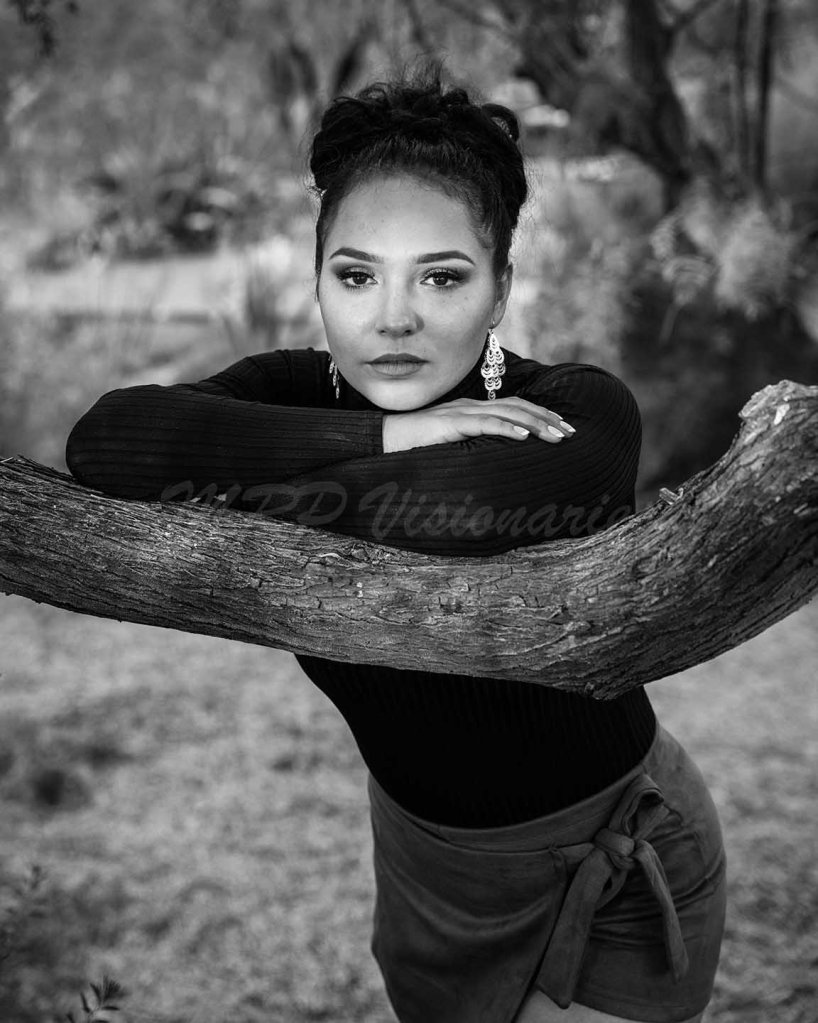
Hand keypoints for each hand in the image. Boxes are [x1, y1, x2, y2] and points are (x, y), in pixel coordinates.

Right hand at [382, 396, 575, 452]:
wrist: (380, 438)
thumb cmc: (410, 445)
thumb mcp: (448, 446)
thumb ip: (469, 446)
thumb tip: (492, 460)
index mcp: (471, 411)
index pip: (515, 407)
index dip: (541, 414)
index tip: (562, 427)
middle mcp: (470, 407)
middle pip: (518, 406)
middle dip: (547, 418)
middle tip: (571, 432)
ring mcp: (461, 413)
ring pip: (508, 412)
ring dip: (536, 423)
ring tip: (557, 435)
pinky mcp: (450, 422)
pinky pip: (484, 423)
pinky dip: (507, 427)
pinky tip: (525, 435)